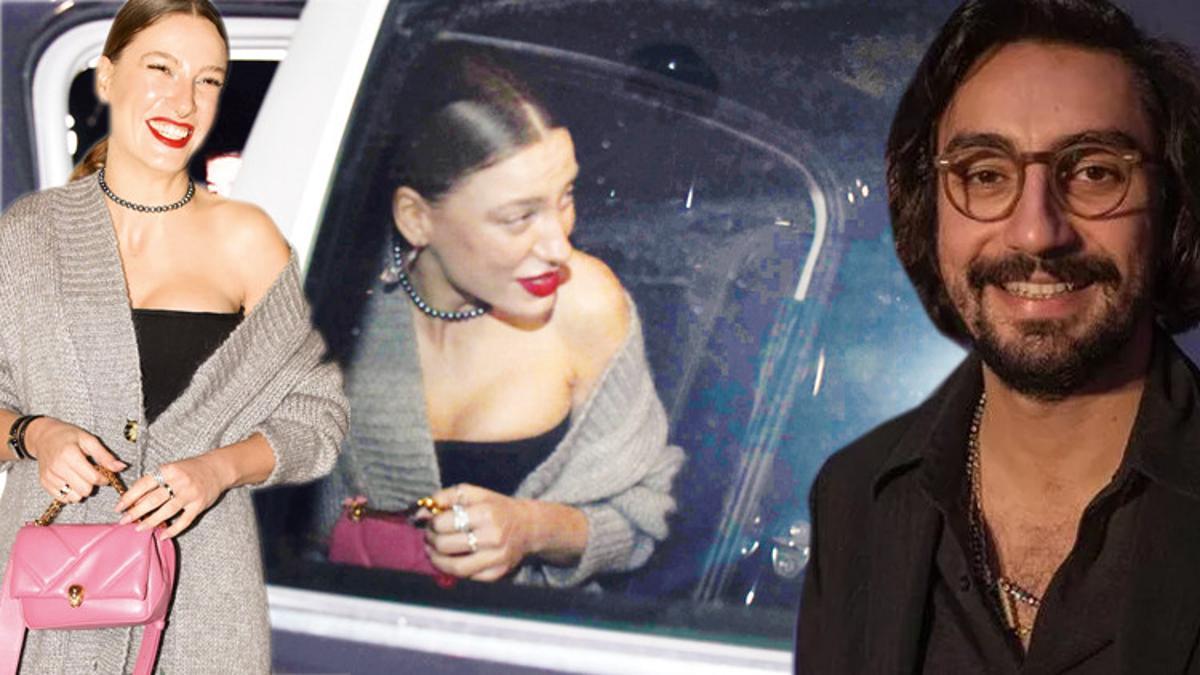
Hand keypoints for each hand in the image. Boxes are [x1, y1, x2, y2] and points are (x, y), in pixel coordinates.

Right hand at [25, 417, 126, 502]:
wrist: (44, 437)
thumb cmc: (68, 436)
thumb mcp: (89, 440)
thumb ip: (105, 456)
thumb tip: (122, 467)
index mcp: (69, 455)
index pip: (93, 478)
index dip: (104, 478)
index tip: (105, 473)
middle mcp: (57, 468)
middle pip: (84, 490)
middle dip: (93, 485)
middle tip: (92, 474)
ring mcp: (49, 477)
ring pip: (74, 497)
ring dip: (82, 490)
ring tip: (81, 478)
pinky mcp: (44, 483)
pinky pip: (63, 498)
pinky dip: (71, 493)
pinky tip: (72, 482)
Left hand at [116, 455, 229, 537]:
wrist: (217, 469)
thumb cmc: (189, 469)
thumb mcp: (171, 470)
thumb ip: (155, 482)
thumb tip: (134, 501)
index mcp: (168, 470)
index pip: (144, 484)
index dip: (129, 497)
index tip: (118, 507)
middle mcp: (179, 482)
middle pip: (153, 499)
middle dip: (136, 512)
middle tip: (124, 521)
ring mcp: (190, 494)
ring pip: (167, 511)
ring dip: (151, 521)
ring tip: (139, 528)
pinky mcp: (199, 505)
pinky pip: (184, 521)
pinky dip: (172, 530)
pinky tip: (162, 535)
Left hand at [420, 483, 537, 581]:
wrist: (528, 526)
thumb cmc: (497, 508)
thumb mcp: (474, 493)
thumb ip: (445, 498)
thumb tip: (420, 513)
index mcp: (486, 513)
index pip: (444, 523)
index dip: (432, 523)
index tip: (432, 522)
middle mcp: (493, 537)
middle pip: (446, 546)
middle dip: (431, 541)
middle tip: (430, 536)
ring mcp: (496, 558)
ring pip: (455, 567)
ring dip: (437, 560)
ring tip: (433, 551)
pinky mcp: (497, 574)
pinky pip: (467, 577)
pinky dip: (454, 570)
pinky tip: (450, 560)